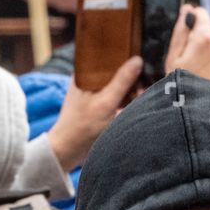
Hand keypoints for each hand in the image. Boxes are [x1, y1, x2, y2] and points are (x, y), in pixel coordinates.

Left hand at [46, 56, 142, 171]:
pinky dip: (125, 101)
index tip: (141, 73)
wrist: (68, 151)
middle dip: (132, 81)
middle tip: (139, 93)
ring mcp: (94, 92)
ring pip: (119, 85)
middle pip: (118, 72)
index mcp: (86, 72)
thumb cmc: (83, 127)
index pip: (111, 58)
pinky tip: (131, 107)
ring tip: (136, 101)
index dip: (128, 63)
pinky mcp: (98, 104)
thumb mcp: (106, 102)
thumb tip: (138, 60)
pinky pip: (116, 97)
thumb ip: (122, 81)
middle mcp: (89, 79)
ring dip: (130, 93)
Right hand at [165, 5, 209, 89]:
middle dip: (203, 43)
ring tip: (203, 74)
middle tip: (192, 64)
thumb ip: (181, 30)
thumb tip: (187, 9)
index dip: (194, 20)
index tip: (189, 31)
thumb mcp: (173, 57)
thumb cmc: (184, 85)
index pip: (201, 13)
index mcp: (205, 36)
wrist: (205, 112)